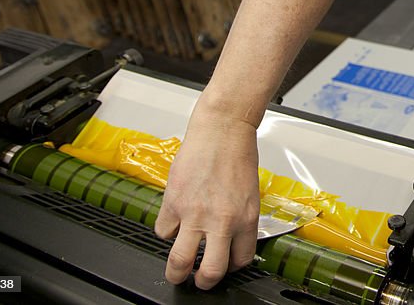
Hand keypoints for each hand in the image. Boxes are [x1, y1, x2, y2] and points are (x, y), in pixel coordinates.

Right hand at [154, 112, 260, 288]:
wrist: (222, 129)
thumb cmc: (237, 155)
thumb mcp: (250, 193)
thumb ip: (240, 219)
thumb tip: (229, 240)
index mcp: (246, 218)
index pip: (240, 260)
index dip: (231, 267)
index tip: (225, 265)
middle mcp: (222, 220)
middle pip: (210, 271)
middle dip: (203, 283)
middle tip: (199, 281)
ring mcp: (195, 214)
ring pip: (179, 261)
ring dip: (177, 272)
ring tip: (177, 271)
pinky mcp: (173, 203)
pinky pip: (163, 232)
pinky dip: (167, 232)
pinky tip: (174, 223)